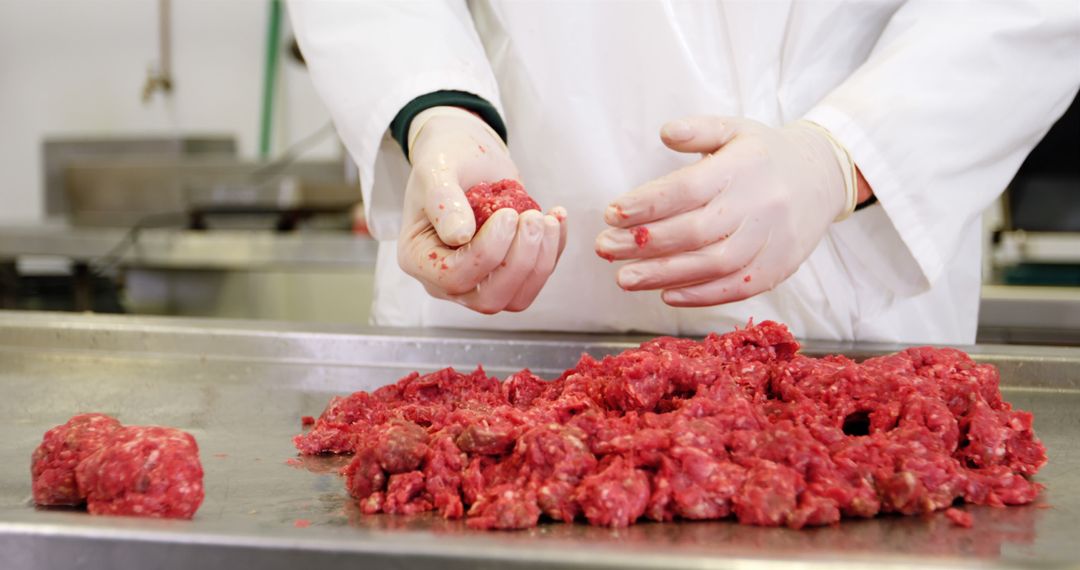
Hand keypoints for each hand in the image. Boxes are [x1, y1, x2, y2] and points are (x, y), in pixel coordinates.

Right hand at [398, 107, 567, 313]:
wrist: (468, 156)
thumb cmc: (447, 160)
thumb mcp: (437, 170)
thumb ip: (442, 200)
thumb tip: (459, 235)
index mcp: (419, 258)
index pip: (454, 276)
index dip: (487, 252)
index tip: (507, 214)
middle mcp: (445, 279)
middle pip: (488, 298)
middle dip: (519, 261)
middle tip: (532, 217)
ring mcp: (477, 281)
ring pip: (515, 298)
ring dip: (540, 262)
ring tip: (546, 218)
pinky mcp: (506, 273)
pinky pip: (535, 280)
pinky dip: (552, 252)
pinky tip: (555, 218)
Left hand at [595, 116, 853, 305]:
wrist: (821, 178)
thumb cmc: (764, 155)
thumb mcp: (734, 129)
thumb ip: (698, 129)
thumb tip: (665, 131)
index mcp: (745, 166)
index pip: (688, 189)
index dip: (647, 204)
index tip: (611, 214)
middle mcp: (760, 204)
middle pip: (695, 231)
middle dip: (643, 244)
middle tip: (604, 248)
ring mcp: (772, 239)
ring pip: (713, 264)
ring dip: (664, 275)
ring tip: (624, 278)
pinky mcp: (779, 268)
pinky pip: (737, 287)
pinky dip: (700, 295)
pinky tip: (666, 294)